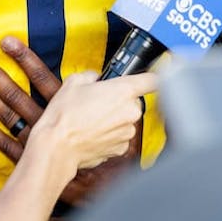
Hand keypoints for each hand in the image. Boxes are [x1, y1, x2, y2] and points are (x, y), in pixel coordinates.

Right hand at [0, 37, 154, 205]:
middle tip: (97, 101)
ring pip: (125, 119)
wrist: (56, 147)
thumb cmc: (64, 116)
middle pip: (133, 101)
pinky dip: (109, 134)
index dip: (158, 74)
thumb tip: (95, 79)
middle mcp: (130, 112)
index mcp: (123, 91)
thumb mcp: (73, 83)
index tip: (165, 71)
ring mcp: (127, 132)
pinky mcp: (120, 149)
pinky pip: (119, 136)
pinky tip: (91, 133)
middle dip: (119, 100)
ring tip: (90, 119)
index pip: (152, 79)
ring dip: (113, 118)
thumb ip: (91, 76)